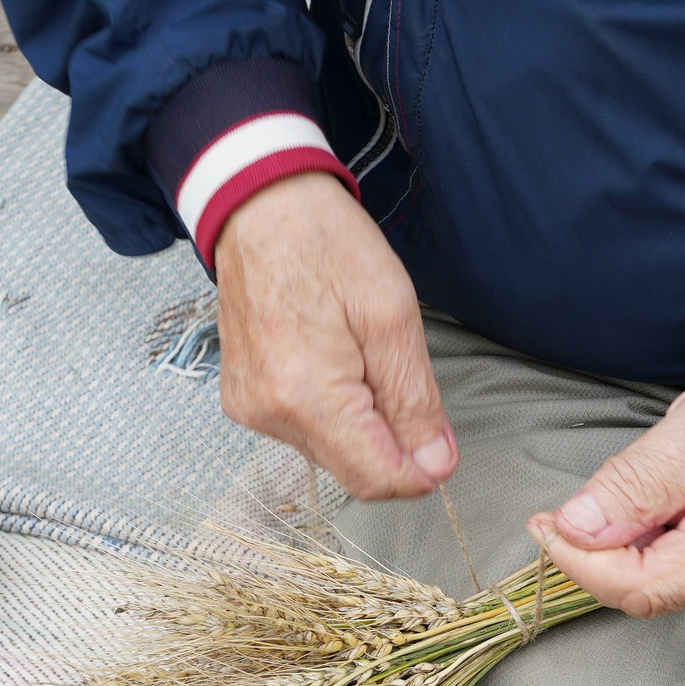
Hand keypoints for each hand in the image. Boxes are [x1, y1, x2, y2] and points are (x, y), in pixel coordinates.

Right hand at [213, 170, 455, 500]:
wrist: (259, 206)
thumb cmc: (324, 244)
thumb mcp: (393, 316)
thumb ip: (414, 401)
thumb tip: (435, 464)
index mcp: (306, 396)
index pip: (374, 479)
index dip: (418, 472)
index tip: (440, 445)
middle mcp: (269, 414)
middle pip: (352, 470)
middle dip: (391, 442)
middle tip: (398, 372)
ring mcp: (250, 408)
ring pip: (329, 452)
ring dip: (361, 423)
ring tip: (357, 352)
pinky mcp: (244, 399)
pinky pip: (302, 429)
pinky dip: (332, 410)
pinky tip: (332, 358)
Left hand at [526, 323, 684, 616]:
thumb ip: (635, 483)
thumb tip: (575, 529)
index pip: (637, 588)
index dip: (580, 560)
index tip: (545, 520)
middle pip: (639, 590)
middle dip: (601, 548)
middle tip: (591, 491)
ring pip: (646, 579)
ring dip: (623, 538)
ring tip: (650, 479)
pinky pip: (663, 564)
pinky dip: (642, 533)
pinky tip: (660, 494)